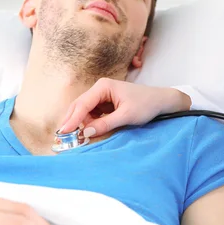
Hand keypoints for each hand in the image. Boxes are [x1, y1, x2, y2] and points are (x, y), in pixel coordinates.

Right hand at [59, 78, 191, 137]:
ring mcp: (101, 96)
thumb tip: (86, 132)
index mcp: (103, 86)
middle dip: (72, 121)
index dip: (72, 119)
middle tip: (64, 137)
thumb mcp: (126, 116)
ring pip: (84, 111)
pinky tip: (90, 131)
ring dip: (82, 123)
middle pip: (79, 106)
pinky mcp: (105, 103)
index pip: (83, 104)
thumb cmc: (146, 104)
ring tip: (80, 137)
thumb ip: (105, 124)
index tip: (63, 132)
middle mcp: (100, 88)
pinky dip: (89, 123)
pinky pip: (91, 114)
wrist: (160, 101)